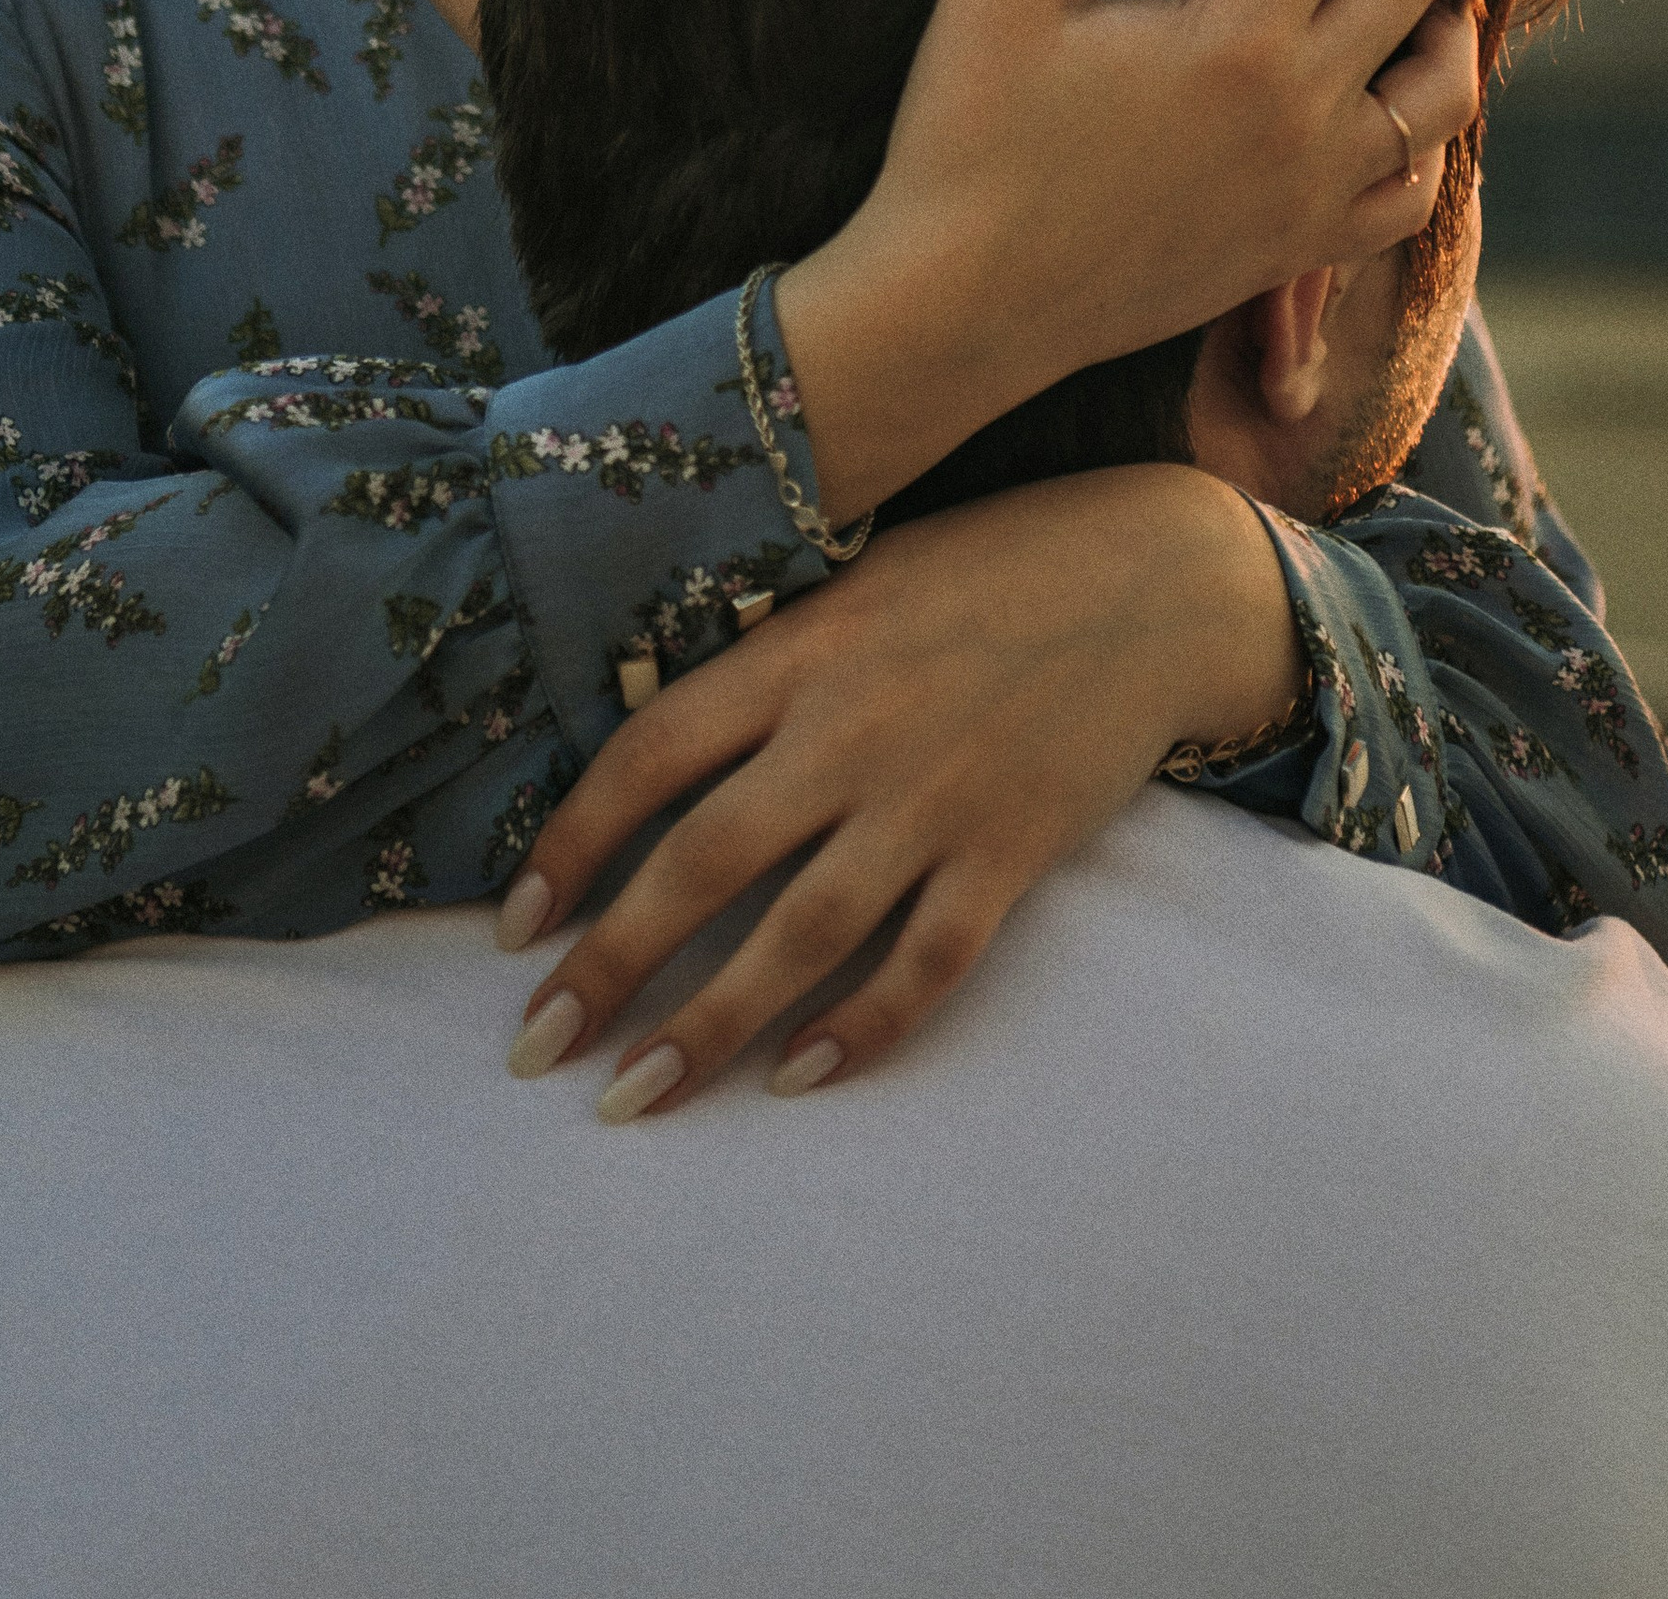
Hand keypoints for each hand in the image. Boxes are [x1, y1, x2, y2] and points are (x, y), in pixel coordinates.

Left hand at [501, 461, 1299, 1121]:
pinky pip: (925, 962)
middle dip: (608, 968)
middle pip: (702, 863)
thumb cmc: (984, 570)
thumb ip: (764, 660)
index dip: (569, 846)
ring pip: (800, 933)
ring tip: (635, 1096)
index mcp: (799, 651)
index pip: (649, 755)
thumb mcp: (855, 578)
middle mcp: (852, 729)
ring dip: (709, 1026)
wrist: (1153, 576)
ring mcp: (934, 797)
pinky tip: (796, 1077)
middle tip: (537, 1050)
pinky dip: (860, 1028)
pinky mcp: (1011, 850)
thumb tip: (650, 746)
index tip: (514, 929)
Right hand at [778, 0, 1476, 519]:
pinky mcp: (1297, 250)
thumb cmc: (964, 132)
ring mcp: (1313, 192)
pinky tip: (1395, 93)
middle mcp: (1303, 114)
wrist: (958, 307)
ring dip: (1449, 9)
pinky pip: (1413, 191)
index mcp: (1237, 35)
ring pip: (1445, 87)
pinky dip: (1428, 133)